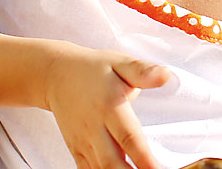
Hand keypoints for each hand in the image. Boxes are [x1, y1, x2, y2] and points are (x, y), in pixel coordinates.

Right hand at [42, 45, 172, 168]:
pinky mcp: (76, 148)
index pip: (129, 138)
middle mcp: (94, 128)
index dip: (144, 158)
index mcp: (109, 107)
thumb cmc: (94, 69)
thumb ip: (143, 71)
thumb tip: (166, 74)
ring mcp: (83, 141)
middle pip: (112, 162)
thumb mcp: (121, 63)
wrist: (56, 75)